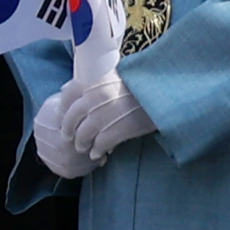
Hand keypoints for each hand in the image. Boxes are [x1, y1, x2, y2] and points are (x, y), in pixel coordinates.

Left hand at [32, 67, 153, 179]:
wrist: (166, 94)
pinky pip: (100, 144)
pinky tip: (98, 153)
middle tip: (69, 137)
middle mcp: (96, 96)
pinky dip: (97, 151)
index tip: (63, 117)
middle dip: (68, 130)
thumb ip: (91, 82)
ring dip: (82, 144)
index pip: (67, 95)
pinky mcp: (120, 129)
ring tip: (83, 148)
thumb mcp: (115, 75)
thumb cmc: (141, 84)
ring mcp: (106, 114)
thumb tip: (64, 88)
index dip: (63, 109)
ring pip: (83, 134)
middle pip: (71, 118)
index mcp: (95, 81)